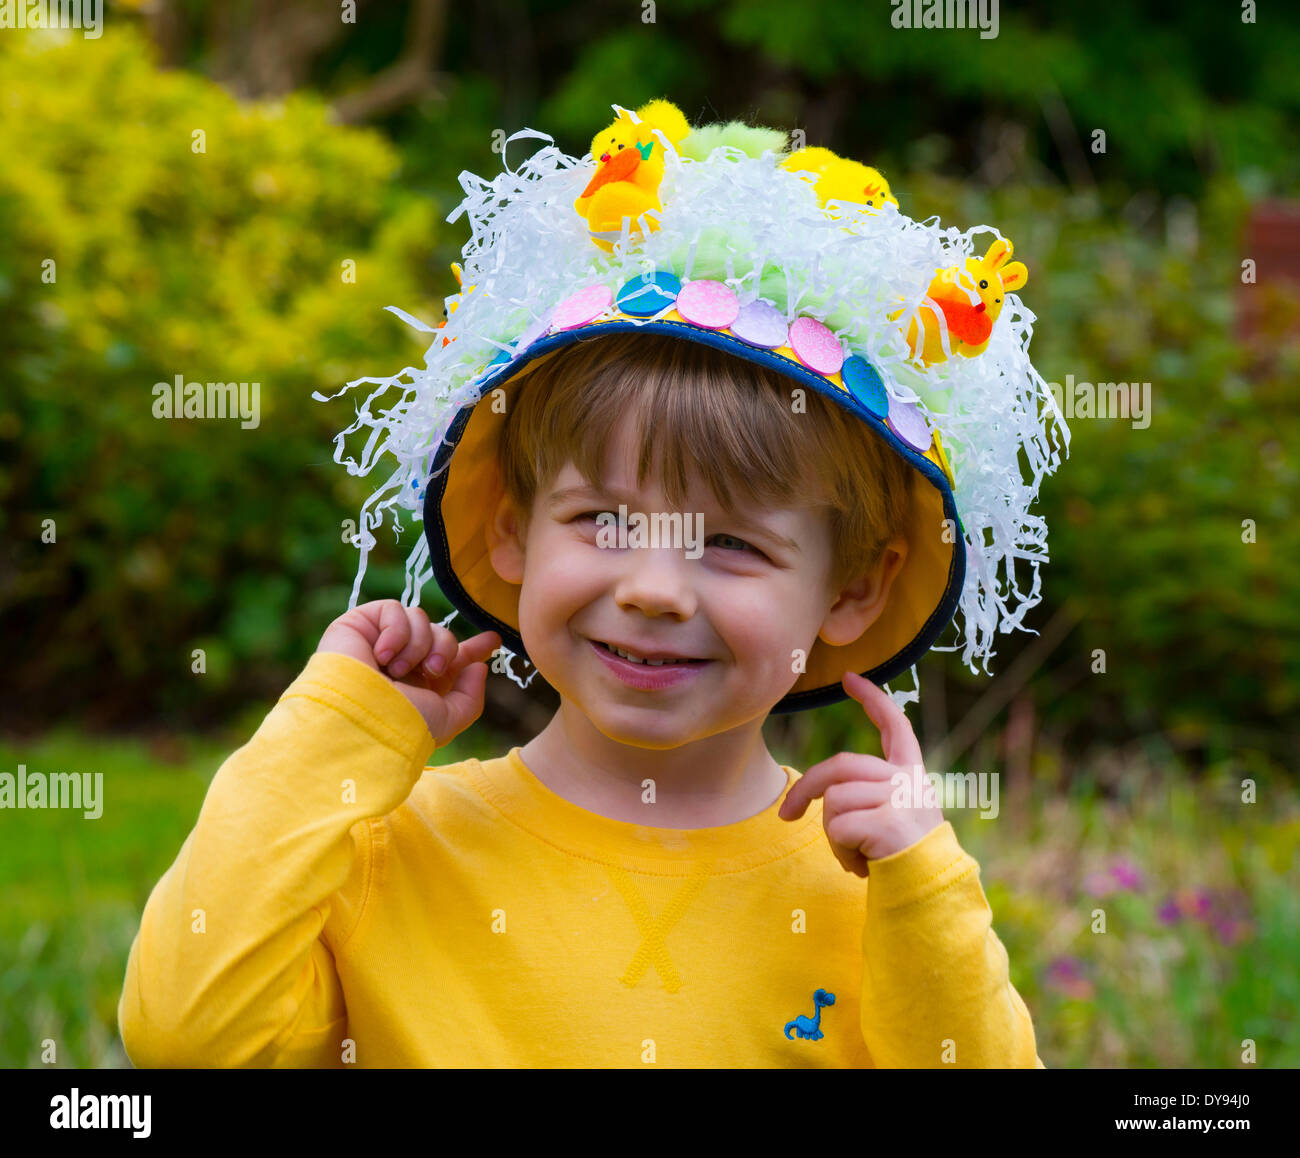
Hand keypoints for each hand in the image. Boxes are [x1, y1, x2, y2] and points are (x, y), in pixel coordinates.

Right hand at [316, 599, 500, 748]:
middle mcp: (402, 662)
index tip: (493, 639)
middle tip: (432, 669)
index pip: (451, 659)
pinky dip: (395, 631)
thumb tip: (477, 667)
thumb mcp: (447, 719)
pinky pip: (394, 609)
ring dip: (419, 644)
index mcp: (420, 683)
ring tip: (399, 669)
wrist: (360, 715)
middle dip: (445, 649)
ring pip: (420, 619)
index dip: (473, 648)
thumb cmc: (402, 723)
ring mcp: (380, 642)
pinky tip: (381, 655)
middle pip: (441, 634)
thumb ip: (470, 697)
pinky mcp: (359, 624)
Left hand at [777, 670, 942, 875]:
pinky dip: (840, 852)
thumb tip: (815, 796)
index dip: (873, 699)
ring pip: (833, 801)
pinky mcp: (887, 820)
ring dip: (832, 836)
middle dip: (803, 789)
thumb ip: (868, 795)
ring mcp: (899, 798)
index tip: (851, 678)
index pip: (895, 726)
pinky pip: (837, 827)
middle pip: (838, 766)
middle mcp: (908, 780)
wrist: (930, 895)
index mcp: (912, 775)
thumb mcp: (891, 819)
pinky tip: (862, 868)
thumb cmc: (904, 861)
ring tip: (856, 856)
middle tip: (785, 817)